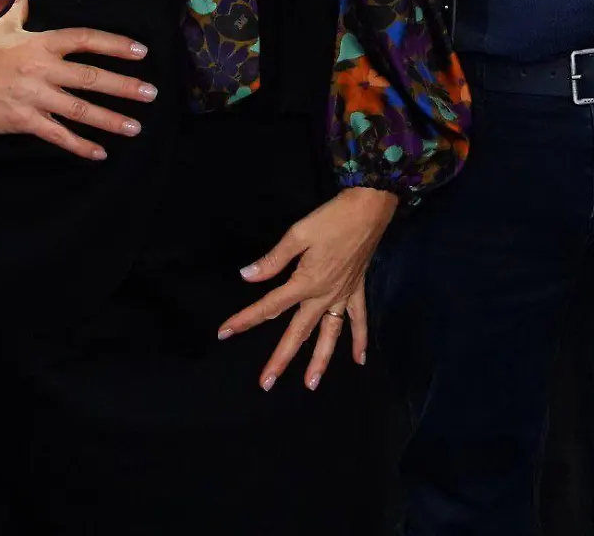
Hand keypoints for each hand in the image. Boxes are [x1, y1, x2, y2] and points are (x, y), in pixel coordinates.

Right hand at [0, 0, 154, 159]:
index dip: (115, 44)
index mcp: (42, 43)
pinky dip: (80, 145)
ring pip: (80, 109)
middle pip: (92, 77)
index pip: (86, 40)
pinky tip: (100, 153)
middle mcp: (44, 69)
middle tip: (151, 93)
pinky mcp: (24, 121)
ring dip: (111, 119)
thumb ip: (21, 10)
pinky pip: (58, 134)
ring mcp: (35, 97)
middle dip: (125, 86)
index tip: (141, 51)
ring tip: (136, 127)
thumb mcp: (3, 27)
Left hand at [219, 186, 398, 390]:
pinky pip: (359, 320)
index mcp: (305, 282)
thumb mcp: (298, 233)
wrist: (369, 208)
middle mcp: (323, 296)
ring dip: (320, 361)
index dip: (246, 319)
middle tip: (266, 383)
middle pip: (298, 332)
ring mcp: (342, 295)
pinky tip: (360, 360)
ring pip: (330, 335)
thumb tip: (247, 276)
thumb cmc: (332, 218)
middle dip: (281, 358)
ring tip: (311, 384)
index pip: (270, 306)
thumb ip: (273, 259)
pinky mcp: (357, 290)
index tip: (225, 332)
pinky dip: (360, 340)